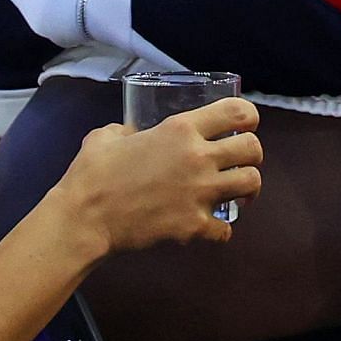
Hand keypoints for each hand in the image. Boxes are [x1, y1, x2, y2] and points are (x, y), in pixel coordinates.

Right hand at [56, 97, 261, 252]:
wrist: (86, 217)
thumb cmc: (93, 174)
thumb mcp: (108, 135)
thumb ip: (128, 130)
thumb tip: (132, 133)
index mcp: (180, 129)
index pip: (238, 112)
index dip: (248, 117)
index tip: (245, 125)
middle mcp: (198, 158)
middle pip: (253, 149)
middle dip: (251, 154)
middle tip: (238, 161)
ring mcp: (200, 193)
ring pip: (251, 184)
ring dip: (246, 188)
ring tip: (235, 192)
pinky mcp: (194, 226)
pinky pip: (226, 228)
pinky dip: (220, 229)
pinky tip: (209, 226)